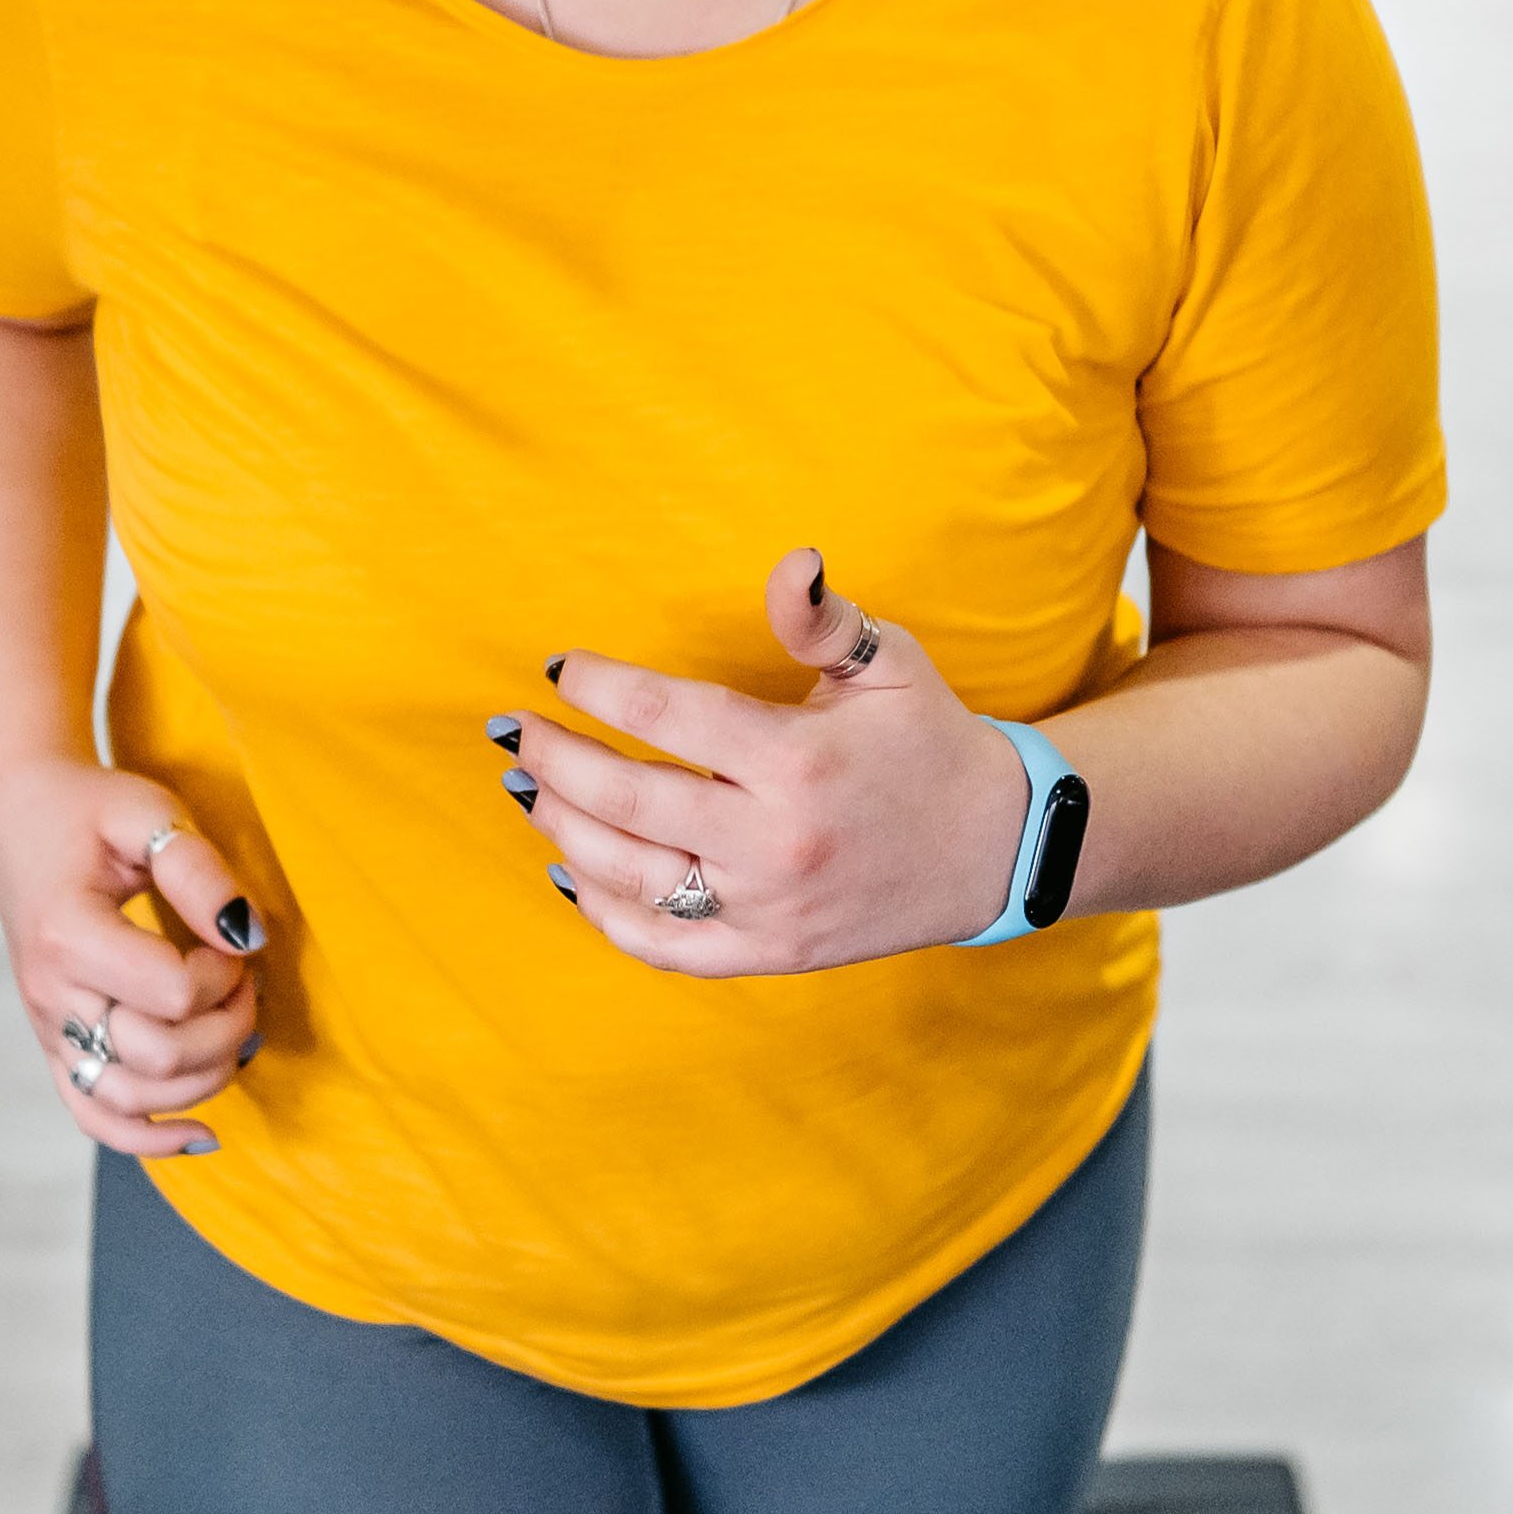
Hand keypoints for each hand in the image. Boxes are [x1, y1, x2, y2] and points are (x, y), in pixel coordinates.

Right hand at [0, 758, 262, 1156]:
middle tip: (242, 976)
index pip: (171, 995)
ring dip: (203, 1077)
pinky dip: (149, 1138)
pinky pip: (94, 1117)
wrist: (20, 811)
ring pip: (132, 1100)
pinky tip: (201, 1134)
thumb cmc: (88, 809)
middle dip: (225, 1025)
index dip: (223, 974)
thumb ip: (198, 870)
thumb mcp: (149, 811)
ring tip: (231, 1026)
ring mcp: (47, 1026)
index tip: (230, 938)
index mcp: (67, 934)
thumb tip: (248, 935)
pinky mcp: (54, 1044)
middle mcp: (49, 993)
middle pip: (157, 1057)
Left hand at [503, 548, 1040, 978]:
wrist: (994, 849)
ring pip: (631, 876)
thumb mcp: (888, 663)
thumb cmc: (927, 740)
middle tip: (518, 732)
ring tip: (530, 790)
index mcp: (798, 761)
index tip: (561, 669)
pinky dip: (606, 915)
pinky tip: (573, 872)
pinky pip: (664, 945)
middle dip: (557, 760)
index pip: (669, 715)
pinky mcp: (768, 952)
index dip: (601, 687)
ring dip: (564, 829)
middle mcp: (775, 842)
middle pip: (629, 800)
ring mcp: (768, 908)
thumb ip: (822, 618)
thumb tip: (791, 561)